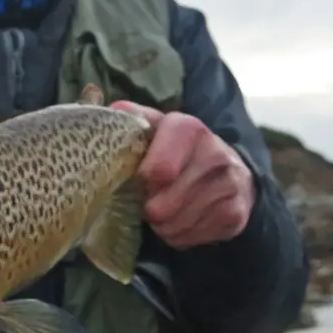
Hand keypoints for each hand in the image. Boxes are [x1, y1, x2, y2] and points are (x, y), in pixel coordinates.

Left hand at [112, 101, 255, 248]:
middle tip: (146, 203)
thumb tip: (96, 96)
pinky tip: (180, 221)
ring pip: (177, 224)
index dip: (143, 183)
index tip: (140, 183)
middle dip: (148, 209)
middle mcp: (215, 152)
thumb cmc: (175, 149)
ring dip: (161, 225)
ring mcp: (230, 184)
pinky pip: (193, 237)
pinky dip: (179, 236)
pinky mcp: (236, 213)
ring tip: (161, 213)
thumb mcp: (154, 127)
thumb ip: (128, 117)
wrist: (227, 171)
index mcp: (188, 127)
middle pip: (163, 205)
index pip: (159, 170)